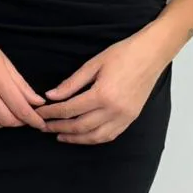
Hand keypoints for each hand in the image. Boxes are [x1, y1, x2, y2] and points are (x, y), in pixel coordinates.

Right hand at [0, 19, 49, 131]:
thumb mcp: (5, 61)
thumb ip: (21, 84)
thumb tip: (37, 102)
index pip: (21, 108)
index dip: (33, 120)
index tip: (40, 124)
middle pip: (6, 120)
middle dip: (18, 122)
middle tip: (22, 117)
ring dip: (0, 124)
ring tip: (4, 116)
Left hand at [34, 33, 170, 143]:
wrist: (152, 54)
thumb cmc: (124, 54)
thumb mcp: (93, 64)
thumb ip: (71, 83)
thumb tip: (51, 96)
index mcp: (102, 95)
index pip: (69, 109)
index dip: (51, 113)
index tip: (40, 113)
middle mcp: (114, 110)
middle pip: (79, 126)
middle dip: (58, 127)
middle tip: (43, 126)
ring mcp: (124, 117)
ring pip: (94, 136)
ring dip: (75, 138)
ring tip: (59, 135)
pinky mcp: (131, 118)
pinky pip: (109, 135)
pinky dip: (93, 138)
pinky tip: (83, 136)